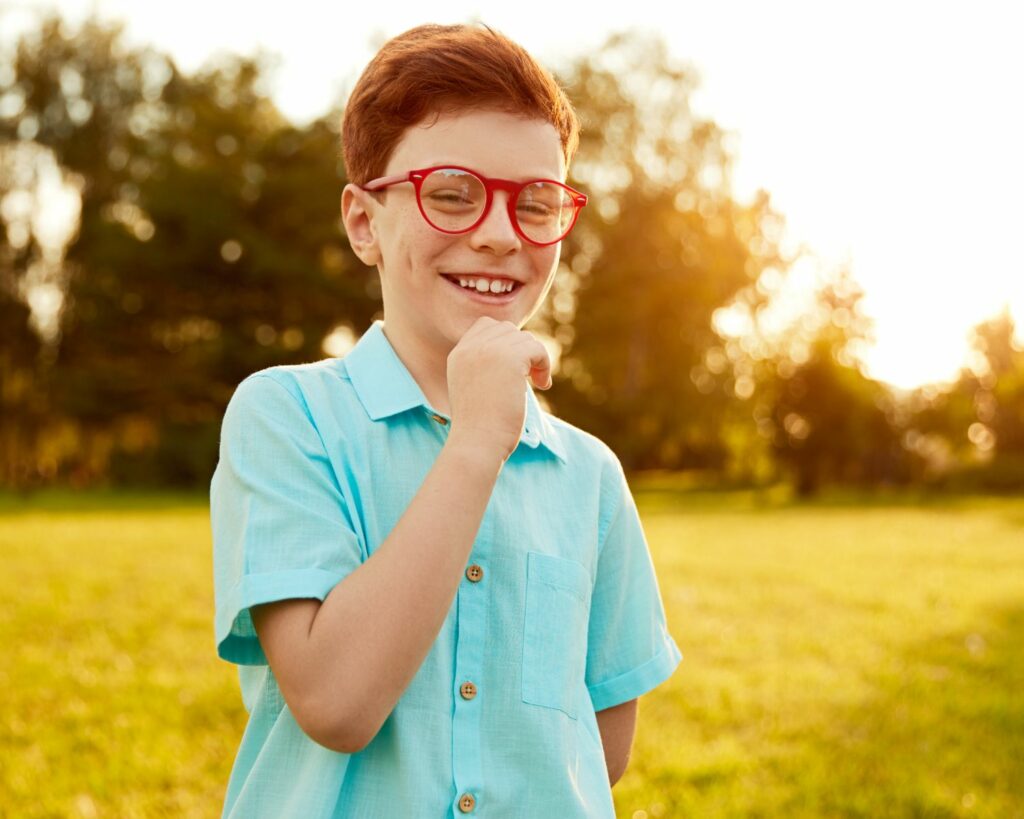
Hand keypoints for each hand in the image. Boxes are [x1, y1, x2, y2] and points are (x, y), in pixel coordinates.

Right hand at [446, 317, 551, 462]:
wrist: (477, 442)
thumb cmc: (479, 427)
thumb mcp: (473, 388)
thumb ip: (485, 367)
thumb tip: (518, 355)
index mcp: (458, 354)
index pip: (486, 325)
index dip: (505, 341)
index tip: (513, 367)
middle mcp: (471, 347)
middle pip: (508, 330)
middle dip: (521, 349)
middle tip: (528, 376)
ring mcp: (489, 350)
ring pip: (524, 339)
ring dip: (535, 359)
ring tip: (535, 382)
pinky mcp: (510, 359)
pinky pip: (537, 348)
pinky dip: (545, 364)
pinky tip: (543, 385)